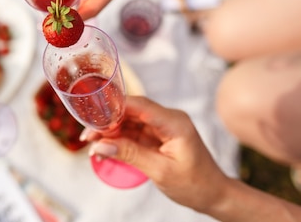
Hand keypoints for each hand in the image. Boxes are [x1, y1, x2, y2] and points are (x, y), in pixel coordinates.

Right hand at [83, 96, 229, 213]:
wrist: (213, 195)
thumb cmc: (195, 184)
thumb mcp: (160, 171)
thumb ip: (130, 154)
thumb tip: (101, 145)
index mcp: (174, 122)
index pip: (139, 105)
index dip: (114, 107)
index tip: (92, 115)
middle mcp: (168, 119)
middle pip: (130, 112)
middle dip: (107, 122)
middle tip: (88, 136)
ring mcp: (162, 126)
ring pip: (128, 121)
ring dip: (110, 132)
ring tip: (92, 144)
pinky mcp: (157, 135)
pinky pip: (132, 132)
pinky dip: (118, 140)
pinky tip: (104, 147)